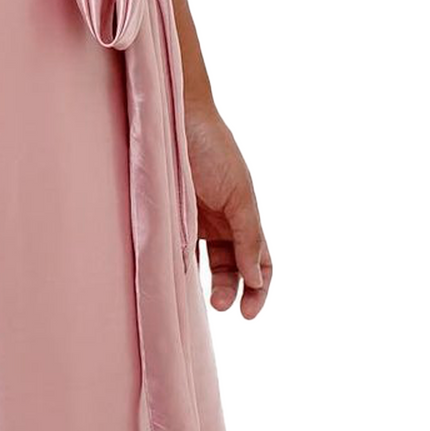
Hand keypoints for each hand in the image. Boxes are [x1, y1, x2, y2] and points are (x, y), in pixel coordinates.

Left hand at [184, 98, 271, 318]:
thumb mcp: (239, 193)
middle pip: (234, 268)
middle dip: (230, 290)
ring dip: (208, 284)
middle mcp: (223, 222)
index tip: (247, 313)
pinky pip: (177, 248)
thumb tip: (256, 278)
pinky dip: (179, 266)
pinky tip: (177, 280)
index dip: (258, 289)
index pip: (260, 263)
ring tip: (202, 300)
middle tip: (220, 305)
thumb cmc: (214, 149)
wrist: (176, 117)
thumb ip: (248, 236)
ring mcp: (196, 220)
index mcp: (245, 216)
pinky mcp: (171, 215)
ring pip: (206, 263)